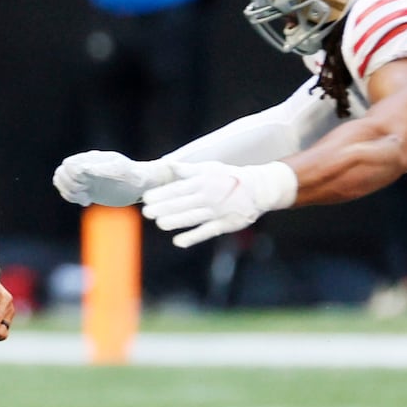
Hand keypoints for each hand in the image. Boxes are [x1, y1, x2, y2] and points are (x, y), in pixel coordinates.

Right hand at [53, 151, 174, 206]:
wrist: (143, 184)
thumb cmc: (138, 179)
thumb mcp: (128, 174)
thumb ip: (111, 170)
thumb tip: (88, 168)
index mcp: (95, 159)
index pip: (70, 164)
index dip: (72, 178)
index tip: (86, 188)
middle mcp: (88, 165)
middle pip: (63, 171)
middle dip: (70, 186)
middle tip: (85, 195)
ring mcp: (85, 175)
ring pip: (61, 178)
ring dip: (68, 191)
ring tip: (84, 199)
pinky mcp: (86, 186)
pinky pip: (67, 187)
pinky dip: (71, 196)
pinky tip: (85, 201)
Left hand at [140, 160, 297, 248]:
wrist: (259, 188)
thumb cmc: (229, 177)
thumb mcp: (209, 168)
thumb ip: (187, 169)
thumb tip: (168, 164)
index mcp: (203, 181)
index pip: (178, 188)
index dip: (162, 193)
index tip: (146, 197)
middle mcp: (208, 196)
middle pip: (182, 203)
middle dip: (163, 208)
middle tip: (146, 212)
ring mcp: (217, 211)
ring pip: (193, 217)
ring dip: (175, 221)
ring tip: (159, 224)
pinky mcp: (225, 224)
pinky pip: (207, 232)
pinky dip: (193, 237)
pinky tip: (178, 242)